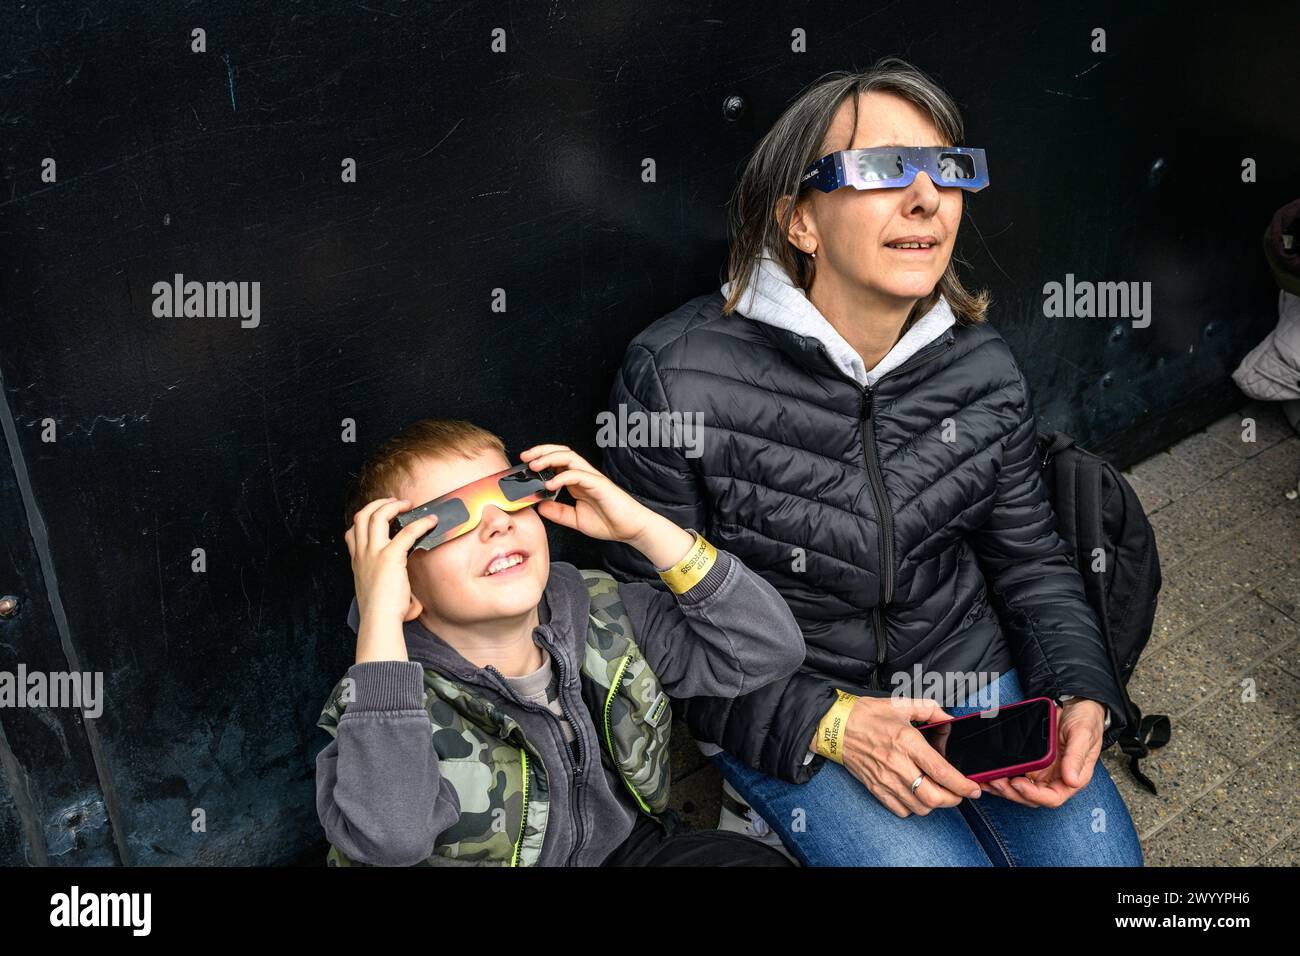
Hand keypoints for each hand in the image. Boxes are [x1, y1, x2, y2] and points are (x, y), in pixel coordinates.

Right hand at [344, 497, 437, 646]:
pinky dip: (420, 523)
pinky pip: (406, 532)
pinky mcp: (390, 557)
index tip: (378, 516)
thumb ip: (383, 582)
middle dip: (378, 504)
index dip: (363, 519)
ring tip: (408, 504)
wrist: (379, 620)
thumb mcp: (375, 591)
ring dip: (394, 506)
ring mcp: (373, 553)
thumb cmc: (381, 611)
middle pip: (362, 516)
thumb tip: (405, 592)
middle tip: (395, 503)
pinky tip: (431, 521)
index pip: (351, 531)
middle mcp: (362, 554)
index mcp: (357, 561)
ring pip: (377, 516)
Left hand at [519, 444, 667, 548]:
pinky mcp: (599, 485)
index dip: (540, 459)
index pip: (557, 462)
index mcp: (577, 482)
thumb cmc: (609, 522)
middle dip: (542, 451)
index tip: (524, 464)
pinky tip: (550, 484)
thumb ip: (559, 512)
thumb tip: (540, 506)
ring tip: (534, 465)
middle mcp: (584, 476)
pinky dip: (562, 477)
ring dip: (549, 458)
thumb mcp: (576, 519)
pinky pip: (578, 475)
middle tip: (525, 456)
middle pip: (561, 453)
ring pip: (569, 458)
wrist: (631, 529)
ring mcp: (592, 478)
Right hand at [822, 695, 982, 817]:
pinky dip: (913, 807)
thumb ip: (930, 710)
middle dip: (953, 799)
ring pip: (919, 807)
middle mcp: (897, 764)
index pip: (941, 771)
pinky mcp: (875, 788)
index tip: (973, 788)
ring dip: (933, 803)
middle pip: (934, 797)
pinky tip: (915, 794)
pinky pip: (901, 810)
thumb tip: (950, 718)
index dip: (963, 785)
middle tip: (958, 793)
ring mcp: (885, 779)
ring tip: (936, 792)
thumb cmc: (867, 714)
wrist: (834, 726)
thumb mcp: (901, 704)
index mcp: (906, 741)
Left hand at [980, 698, 1104, 807]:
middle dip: (1012, 792)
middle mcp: (1056, 778)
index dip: (1033, 795)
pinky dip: (1001, 774)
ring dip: (1003, 788)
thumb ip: (1077, 757)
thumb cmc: (1085, 721)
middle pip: (1031, 797)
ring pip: (1020, 788)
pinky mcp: (1031, 762)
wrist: (1076, 705)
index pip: (1052, 797)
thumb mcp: (1083, 734)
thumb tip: (1072, 780)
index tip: (1018, 784)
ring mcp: (1042, 771)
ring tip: (986, 779)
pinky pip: (1015, 772)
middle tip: (995, 781)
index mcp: (1072, 777)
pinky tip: (987, 773)